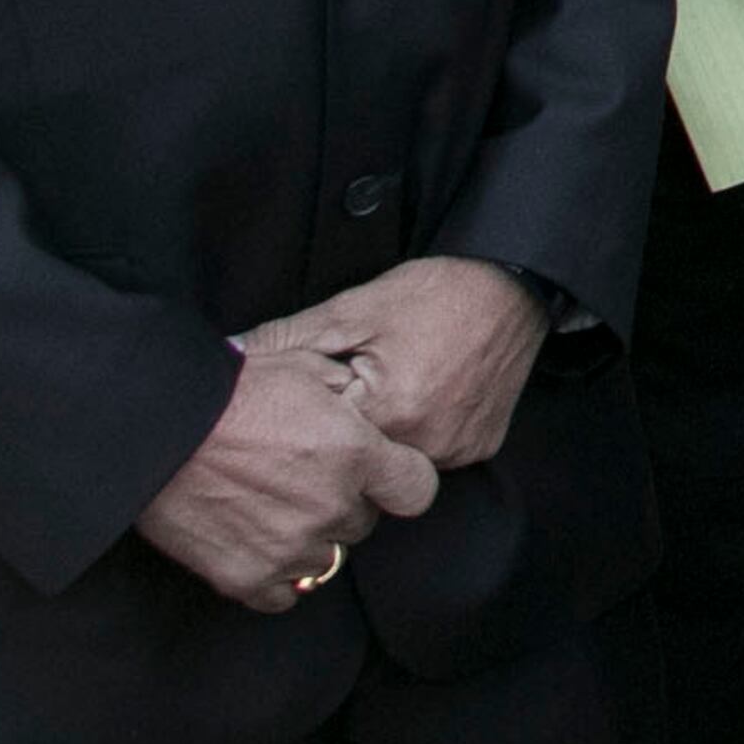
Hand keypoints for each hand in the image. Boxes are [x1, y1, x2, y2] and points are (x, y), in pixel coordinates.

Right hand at [135, 347, 437, 611]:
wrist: (155, 428)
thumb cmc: (229, 388)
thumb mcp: (304, 366)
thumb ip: (347, 393)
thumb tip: (362, 401)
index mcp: (355, 453)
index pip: (416, 489)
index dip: (400, 480)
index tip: (381, 474)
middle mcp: (331, 506)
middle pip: (363, 522)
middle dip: (344, 502)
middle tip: (303, 478)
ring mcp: (289, 547)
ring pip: (324, 558)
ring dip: (308, 537)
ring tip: (270, 506)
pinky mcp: (246, 577)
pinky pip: (283, 593)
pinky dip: (274, 574)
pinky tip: (256, 543)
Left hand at [240, 256, 548, 469]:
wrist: (514, 282)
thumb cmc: (433, 292)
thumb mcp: (353, 308)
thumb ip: (289, 339)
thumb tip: (230, 355)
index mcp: (388, 410)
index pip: (324, 438)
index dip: (315, 411)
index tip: (321, 389)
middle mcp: (427, 443)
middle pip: (360, 457)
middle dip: (350, 427)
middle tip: (364, 381)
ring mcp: (458, 450)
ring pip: (397, 460)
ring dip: (388, 433)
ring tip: (399, 383)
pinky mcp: (481, 448)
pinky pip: (435, 455)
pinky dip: (424, 433)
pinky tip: (428, 393)